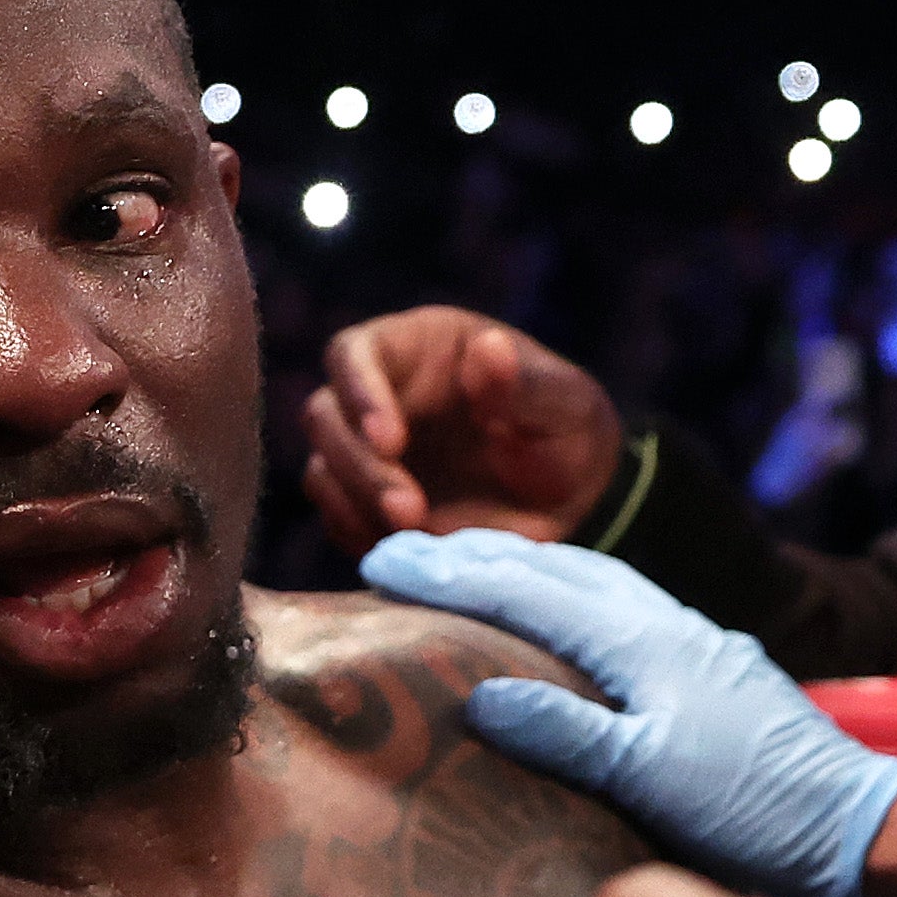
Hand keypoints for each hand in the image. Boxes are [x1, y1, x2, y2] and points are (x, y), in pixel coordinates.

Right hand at [301, 305, 623, 549]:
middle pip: (324, 416)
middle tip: (408, 510)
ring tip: (413, 532)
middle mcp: (380, 395)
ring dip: (355, 504)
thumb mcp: (563, 404)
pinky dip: (360, 535)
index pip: (355, 353)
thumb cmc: (566, 432)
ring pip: (322, 470)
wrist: (574, 502)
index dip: (359, 391)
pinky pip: (338, 519)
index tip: (392, 439)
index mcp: (418, 348)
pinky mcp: (369, 505)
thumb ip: (524, 385)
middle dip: (358, 464)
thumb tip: (489, 350)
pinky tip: (403, 548)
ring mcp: (368, 453)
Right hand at [358, 530, 896, 896]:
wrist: (858, 826)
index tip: (378, 559)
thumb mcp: (652, 779)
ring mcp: (697, 644)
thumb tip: (479, 692)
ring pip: (596, 582)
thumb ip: (568, 733)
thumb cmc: (757, 812)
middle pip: (558, 569)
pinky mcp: (714, 671)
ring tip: (470, 567)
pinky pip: (625, 610)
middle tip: (404, 548)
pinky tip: (567, 620)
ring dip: (527, 568)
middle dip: (477, 556)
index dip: (449, 574)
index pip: (528, 592)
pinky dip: (574, 598)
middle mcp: (669, 626)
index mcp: (645, 642)